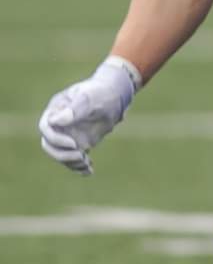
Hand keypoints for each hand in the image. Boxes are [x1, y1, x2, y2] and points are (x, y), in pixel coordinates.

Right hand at [38, 57, 140, 174]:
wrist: (115, 95)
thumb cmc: (100, 92)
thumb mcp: (89, 98)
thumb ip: (75, 109)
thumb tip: (56, 120)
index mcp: (56, 110)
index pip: (45, 128)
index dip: (55, 138)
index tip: (73, 144)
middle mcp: (58, 124)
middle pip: (49, 144)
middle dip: (62, 154)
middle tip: (80, 157)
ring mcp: (67, 134)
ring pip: (61, 154)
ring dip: (71, 162)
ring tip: (87, 165)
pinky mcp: (78, 143)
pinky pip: (74, 157)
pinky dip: (79, 166)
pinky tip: (89, 171)